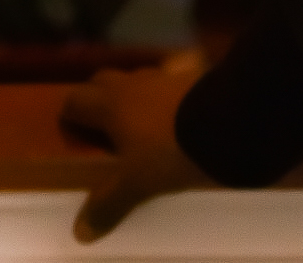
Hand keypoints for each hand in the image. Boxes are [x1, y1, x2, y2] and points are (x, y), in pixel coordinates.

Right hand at [61, 60, 211, 241]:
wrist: (231, 117)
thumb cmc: (172, 149)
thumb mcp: (138, 183)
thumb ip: (109, 203)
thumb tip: (80, 231)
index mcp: (112, 105)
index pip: (77, 99)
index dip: (71, 114)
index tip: (72, 130)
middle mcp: (136, 81)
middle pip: (105, 80)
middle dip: (100, 97)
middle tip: (104, 127)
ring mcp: (171, 72)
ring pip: (143, 75)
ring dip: (139, 92)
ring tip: (145, 119)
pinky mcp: (202, 70)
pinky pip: (181, 72)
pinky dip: (176, 85)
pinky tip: (184, 100)